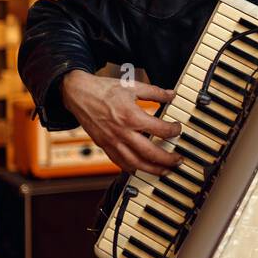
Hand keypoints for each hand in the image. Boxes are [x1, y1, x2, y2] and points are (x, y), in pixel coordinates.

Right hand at [59, 70, 181, 174]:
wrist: (78, 94)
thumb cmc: (104, 89)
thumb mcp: (132, 86)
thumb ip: (155, 92)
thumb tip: (172, 94)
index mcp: (132, 116)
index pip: (160, 130)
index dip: (174, 131)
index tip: (178, 129)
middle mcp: (122, 133)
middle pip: (150, 153)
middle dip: (168, 159)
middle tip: (179, 160)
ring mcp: (112, 142)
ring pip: (136, 164)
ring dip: (153, 170)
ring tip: (165, 171)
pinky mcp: (104, 146)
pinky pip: (120, 163)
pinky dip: (133, 169)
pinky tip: (142, 170)